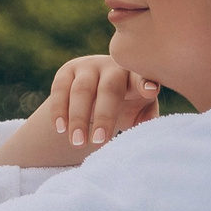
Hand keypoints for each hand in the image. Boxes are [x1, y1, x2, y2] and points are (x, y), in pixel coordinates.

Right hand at [0, 56, 160, 169]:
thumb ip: (146, 119)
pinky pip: (60, 90)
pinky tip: (60, 129)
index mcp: (135, 75)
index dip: (145, 83)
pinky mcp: (66, 71)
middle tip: (99, 141)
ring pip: (81, 90)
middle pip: (109, 88)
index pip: (141, 77)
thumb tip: (150, 132)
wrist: (97, 94)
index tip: (150, 92)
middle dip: (104, 116)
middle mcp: (112, 66)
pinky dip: (59, 110)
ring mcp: (88, 66)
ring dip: (78, 118)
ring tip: (77, 143)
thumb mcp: (139, 111)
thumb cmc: (127, 105)